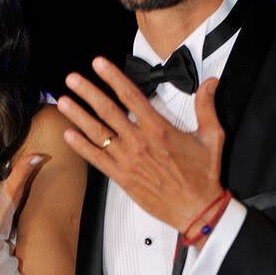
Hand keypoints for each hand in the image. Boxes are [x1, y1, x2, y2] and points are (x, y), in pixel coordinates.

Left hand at [58, 57, 224, 232]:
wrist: (197, 210)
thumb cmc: (203, 176)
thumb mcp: (212, 136)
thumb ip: (206, 107)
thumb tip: (210, 83)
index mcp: (159, 129)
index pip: (130, 96)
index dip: (112, 77)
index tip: (99, 64)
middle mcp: (139, 142)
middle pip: (107, 110)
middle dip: (88, 92)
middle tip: (72, 79)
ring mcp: (128, 160)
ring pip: (97, 133)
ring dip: (78, 115)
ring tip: (64, 101)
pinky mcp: (122, 177)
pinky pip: (97, 159)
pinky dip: (81, 147)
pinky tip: (68, 135)